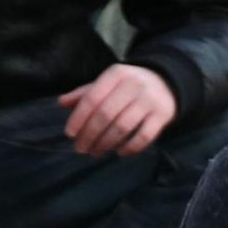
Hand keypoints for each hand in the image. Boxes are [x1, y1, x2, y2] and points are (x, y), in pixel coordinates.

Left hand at [59, 64, 177, 158]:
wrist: (166, 82)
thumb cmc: (128, 86)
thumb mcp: (108, 83)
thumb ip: (85, 93)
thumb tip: (61, 103)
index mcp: (116, 74)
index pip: (92, 98)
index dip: (79, 118)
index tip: (70, 134)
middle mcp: (134, 85)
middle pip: (105, 115)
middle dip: (90, 135)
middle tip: (81, 149)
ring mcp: (150, 101)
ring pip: (123, 127)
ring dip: (106, 144)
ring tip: (96, 152)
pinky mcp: (163, 115)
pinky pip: (143, 137)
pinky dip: (129, 148)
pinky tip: (119, 153)